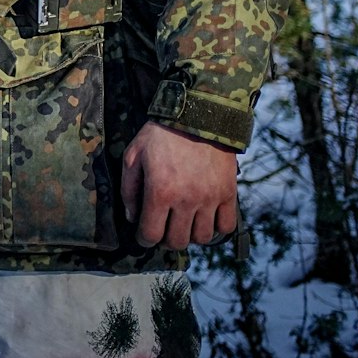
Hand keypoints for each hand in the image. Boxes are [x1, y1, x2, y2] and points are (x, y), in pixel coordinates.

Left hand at [121, 121, 239, 249]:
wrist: (197, 115)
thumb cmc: (160, 135)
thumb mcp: (133, 156)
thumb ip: (129, 190)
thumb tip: (132, 217)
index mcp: (160, 191)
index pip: (151, 234)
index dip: (144, 239)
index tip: (144, 234)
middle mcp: (186, 200)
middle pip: (178, 241)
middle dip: (167, 239)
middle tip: (164, 228)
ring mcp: (210, 198)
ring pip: (202, 237)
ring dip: (191, 234)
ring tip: (184, 222)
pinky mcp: (228, 193)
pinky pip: (227, 225)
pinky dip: (216, 227)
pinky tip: (206, 217)